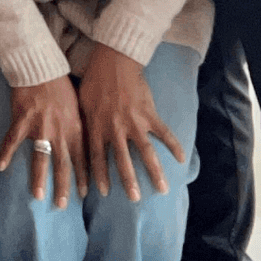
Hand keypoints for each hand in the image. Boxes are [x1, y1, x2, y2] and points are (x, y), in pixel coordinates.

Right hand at [0, 75, 85, 208]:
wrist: (41, 68)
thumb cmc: (61, 86)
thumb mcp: (78, 107)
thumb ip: (81, 127)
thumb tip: (88, 145)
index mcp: (75, 128)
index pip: (82, 159)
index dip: (83, 178)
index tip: (83, 195)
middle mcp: (59, 132)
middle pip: (63, 165)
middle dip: (64, 187)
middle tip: (62, 205)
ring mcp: (39, 128)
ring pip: (40, 159)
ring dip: (39, 179)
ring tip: (37, 195)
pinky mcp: (21, 121)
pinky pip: (12, 141)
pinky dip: (5, 154)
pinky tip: (0, 167)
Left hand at [75, 45, 183, 200]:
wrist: (114, 61)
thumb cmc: (95, 80)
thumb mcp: (82, 103)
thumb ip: (84, 123)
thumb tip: (78, 140)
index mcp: (97, 126)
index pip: (96, 157)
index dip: (99, 176)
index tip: (103, 193)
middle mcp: (115, 128)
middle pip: (122, 160)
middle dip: (128, 181)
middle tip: (134, 199)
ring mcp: (134, 122)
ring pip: (146, 152)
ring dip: (154, 172)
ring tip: (162, 188)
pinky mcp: (150, 114)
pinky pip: (164, 133)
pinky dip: (174, 145)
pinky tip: (182, 158)